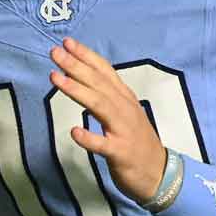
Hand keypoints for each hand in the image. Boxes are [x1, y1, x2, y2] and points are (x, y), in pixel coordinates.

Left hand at [50, 37, 165, 203]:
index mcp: (124, 98)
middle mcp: (124, 109)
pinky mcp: (121, 153)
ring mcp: (123, 130)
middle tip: (56, 52)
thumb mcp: (125, 111)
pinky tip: (74, 132)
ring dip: (77, 90)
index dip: (86, 55)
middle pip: (98, 83)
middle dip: (76, 66)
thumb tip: (83, 75)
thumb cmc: (136, 140)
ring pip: (99, 105)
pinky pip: (103, 145)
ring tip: (56, 78)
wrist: (159, 173)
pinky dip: (89, 138)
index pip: (104, 71)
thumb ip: (107, 94)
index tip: (67, 42)